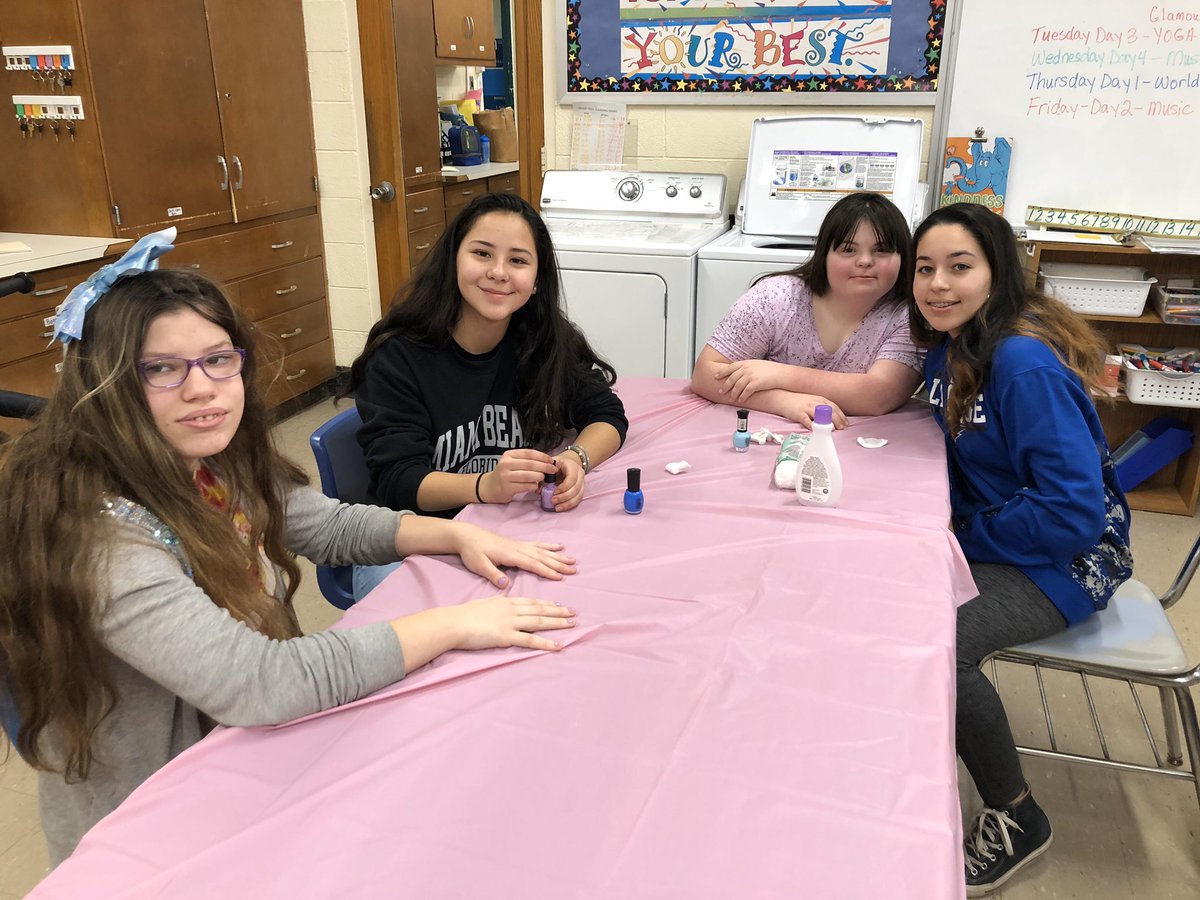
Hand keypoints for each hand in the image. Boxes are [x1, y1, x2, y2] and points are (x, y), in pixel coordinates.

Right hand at [451, 595, 575, 651]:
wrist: (454, 622)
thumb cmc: (465, 614)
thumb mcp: (484, 602)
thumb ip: (497, 600)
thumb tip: (504, 595)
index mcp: (506, 601)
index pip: (531, 601)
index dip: (547, 603)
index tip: (559, 605)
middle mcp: (512, 609)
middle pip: (539, 610)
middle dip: (558, 612)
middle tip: (573, 613)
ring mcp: (511, 622)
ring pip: (539, 622)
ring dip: (558, 623)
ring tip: (572, 624)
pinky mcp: (507, 636)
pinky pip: (531, 640)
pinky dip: (547, 643)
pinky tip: (559, 645)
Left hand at [453, 522, 577, 587]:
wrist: (467, 536)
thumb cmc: (472, 552)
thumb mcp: (479, 565)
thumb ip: (493, 575)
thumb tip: (506, 585)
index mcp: (510, 555)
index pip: (532, 564)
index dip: (546, 571)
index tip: (560, 577)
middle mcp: (518, 548)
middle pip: (542, 557)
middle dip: (558, 564)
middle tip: (574, 570)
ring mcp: (519, 545)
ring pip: (542, 551)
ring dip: (558, 556)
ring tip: (572, 560)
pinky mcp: (517, 543)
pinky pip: (537, 544)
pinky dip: (549, 546)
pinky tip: (558, 546)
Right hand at [480, 449, 556, 502]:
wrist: (489, 487)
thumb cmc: (506, 474)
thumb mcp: (513, 463)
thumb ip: (527, 461)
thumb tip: (548, 461)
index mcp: (508, 455)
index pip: (529, 453)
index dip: (542, 456)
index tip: (552, 460)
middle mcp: (506, 464)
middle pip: (530, 464)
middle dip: (545, 467)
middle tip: (554, 470)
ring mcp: (505, 476)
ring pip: (529, 475)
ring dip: (540, 477)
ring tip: (545, 478)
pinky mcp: (507, 488)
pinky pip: (526, 486)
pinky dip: (534, 486)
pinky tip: (536, 486)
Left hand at [549, 450, 585, 511]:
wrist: (568, 464)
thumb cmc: (557, 465)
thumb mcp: (551, 467)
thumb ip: (545, 477)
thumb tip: (538, 491)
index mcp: (572, 467)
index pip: (572, 478)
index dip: (564, 487)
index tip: (554, 492)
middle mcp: (580, 475)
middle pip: (576, 488)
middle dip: (564, 497)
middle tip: (553, 501)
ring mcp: (582, 483)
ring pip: (579, 496)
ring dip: (568, 503)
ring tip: (557, 508)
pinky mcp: (581, 490)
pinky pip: (578, 499)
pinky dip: (570, 505)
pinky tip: (562, 508)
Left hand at [712, 359, 786, 402]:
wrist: (781, 373)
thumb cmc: (770, 370)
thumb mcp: (756, 364)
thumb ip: (746, 368)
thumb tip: (739, 373)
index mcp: (746, 363)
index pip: (730, 367)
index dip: (722, 372)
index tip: (716, 376)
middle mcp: (747, 369)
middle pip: (732, 378)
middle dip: (725, 386)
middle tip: (720, 391)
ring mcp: (751, 376)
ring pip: (737, 386)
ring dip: (733, 394)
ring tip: (730, 399)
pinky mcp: (756, 384)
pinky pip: (745, 392)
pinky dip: (741, 397)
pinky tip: (740, 400)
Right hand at [790, 394, 847, 429]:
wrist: (783, 398)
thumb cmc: (799, 402)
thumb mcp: (813, 402)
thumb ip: (822, 408)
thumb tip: (833, 419)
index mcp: (820, 399)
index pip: (834, 407)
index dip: (841, 416)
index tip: (846, 423)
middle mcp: (815, 402)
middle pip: (829, 411)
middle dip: (837, 419)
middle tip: (842, 428)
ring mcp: (807, 407)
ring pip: (820, 415)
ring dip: (827, 422)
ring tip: (833, 429)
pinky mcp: (798, 413)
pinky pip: (806, 419)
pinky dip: (811, 425)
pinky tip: (815, 430)